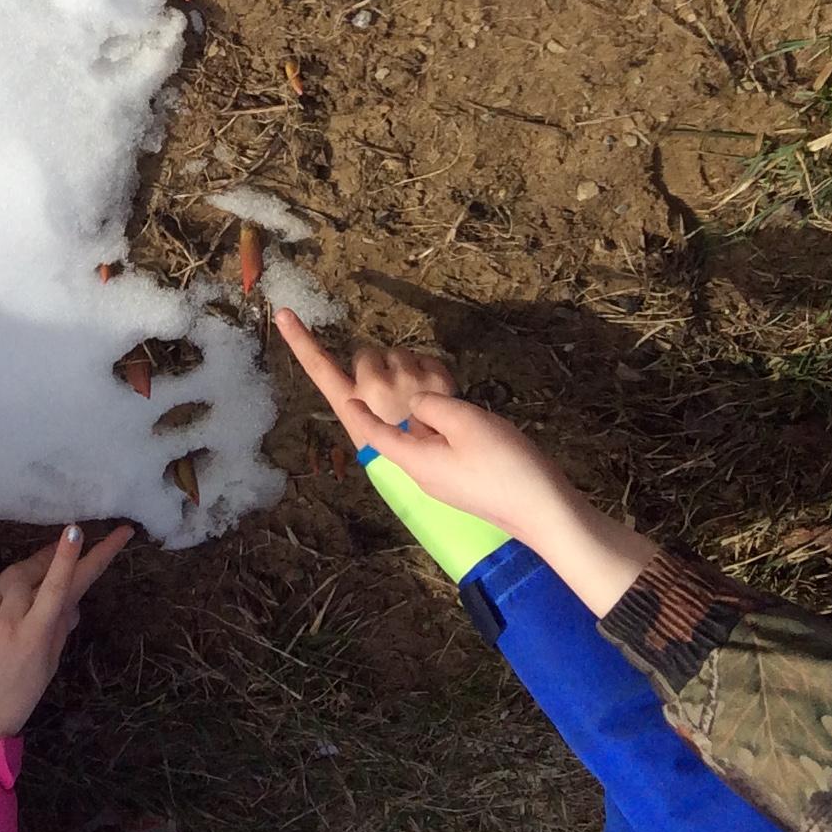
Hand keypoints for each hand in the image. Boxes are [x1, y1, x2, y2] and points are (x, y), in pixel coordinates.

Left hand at [0, 523, 132, 738]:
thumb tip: (71, 601)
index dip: (67, 559)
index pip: (56, 589)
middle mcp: (5, 625)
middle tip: (46, 559)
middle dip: (36, 567)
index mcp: (35, 637)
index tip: (75, 530)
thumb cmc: (14, 699)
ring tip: (1, 623)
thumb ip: (58, 631)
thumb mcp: (45, 669)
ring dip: (3, 595)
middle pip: (23, 577)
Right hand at [275, 307, 454, 440]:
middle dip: (377, 368)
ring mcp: (406, 379)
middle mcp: (374, 386)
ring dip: (403, 370)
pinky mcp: (436, 377)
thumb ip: (359, 404)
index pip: (319, 366)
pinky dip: (427, 372)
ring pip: (398, 354)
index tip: (283, 313)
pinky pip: (425, 358)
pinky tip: (429, 395)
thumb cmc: (396, 455)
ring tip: (411, 401)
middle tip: (389, 400)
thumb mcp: (365, 435)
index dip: (299, 340)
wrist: (439, 467)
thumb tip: (368, 376)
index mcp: (351, 404)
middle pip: (367, 355)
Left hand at [275, 309, 654, 612]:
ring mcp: (422, 446)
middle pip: (374, 380)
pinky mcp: (443, 445)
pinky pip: (431, 402)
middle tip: (438, 392)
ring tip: (464, 409)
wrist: (547, 514)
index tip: (284, 317)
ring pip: (405, 385)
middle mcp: (400, 446)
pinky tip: (468, 404)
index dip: (309, 352)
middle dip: (397, 369)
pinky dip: (446, 391)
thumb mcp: (467, 426)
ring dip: (430, 381)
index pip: (340, 393)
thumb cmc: (508, 472)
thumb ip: (427, 403)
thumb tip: (412, 400)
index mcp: (396, 445)